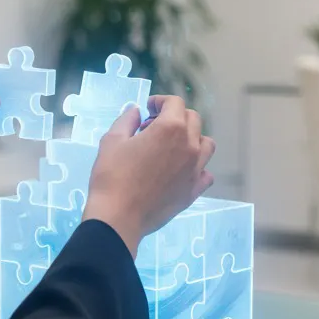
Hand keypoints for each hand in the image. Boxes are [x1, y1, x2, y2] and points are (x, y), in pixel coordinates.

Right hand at [82, 95, 215, 257]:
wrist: (119, 216)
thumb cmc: (112, 176)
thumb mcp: (112, 140)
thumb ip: (126, 120)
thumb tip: (135, 110)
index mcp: (170, 128)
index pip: (175, 103)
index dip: (160, 102)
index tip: (148, 108)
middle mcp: (189, 146)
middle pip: (193, 119)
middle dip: (174, 117)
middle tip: (151, 127)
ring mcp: (195, 169)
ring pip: (206, 144)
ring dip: (191, 138)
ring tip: (171, 147)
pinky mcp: (194, 190)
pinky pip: (206, 172)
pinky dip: (196, 166)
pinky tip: (180, 170)